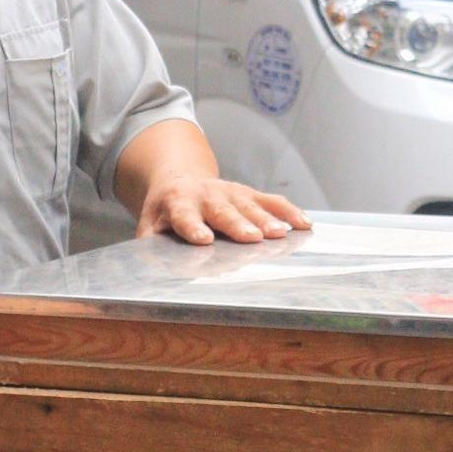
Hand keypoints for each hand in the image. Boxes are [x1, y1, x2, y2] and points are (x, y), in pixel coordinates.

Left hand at [139, 174, 311, 244]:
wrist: (180, 179)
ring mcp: (231, 192)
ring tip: (283, 233)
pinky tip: (304, 224)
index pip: (185, 216)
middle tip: (253, 238)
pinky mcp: (249, 194)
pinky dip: (289, 211)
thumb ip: (149, 246)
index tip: (203, 240)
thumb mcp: (149, 225)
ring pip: (251, 206)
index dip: (194, 228)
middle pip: (224, 211)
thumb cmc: (166, 212)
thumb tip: (149, 272)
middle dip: (239, 224)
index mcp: (178, 203)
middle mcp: (207, 195)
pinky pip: (272, 201)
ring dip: (267, 219)